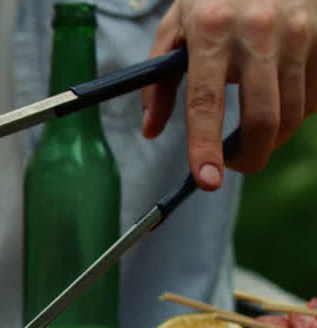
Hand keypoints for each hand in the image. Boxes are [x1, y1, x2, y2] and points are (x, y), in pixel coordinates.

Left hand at [142, 0, 316, 188]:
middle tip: (234, 166)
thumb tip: (151, 130)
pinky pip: (315, 96)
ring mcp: (298, 33)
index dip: (206, 147)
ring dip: (273, 137)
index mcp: (211, 29)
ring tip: (252, 133)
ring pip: (295, 112)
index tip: (206, 179)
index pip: (206, 102)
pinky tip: (279, 100)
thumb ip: (158, 80)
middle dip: (251, 157)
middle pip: (264, 118)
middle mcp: (258, 31)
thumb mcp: (176, 24)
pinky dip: (298, 111)